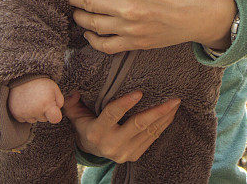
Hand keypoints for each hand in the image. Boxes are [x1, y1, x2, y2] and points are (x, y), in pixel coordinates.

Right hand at [8, 77, 63, 123]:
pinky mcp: (16, 114)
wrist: (21, 77)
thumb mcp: (54, 88)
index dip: (56, 116)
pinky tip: (26, 103)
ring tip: (32, 100)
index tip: (54, 112)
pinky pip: (24, 120)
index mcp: (46, 104)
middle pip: (44, 119)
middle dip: (44, 111)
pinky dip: (25, 114)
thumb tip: (57, 113)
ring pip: (34, 120)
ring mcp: (25, 113)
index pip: (55, 118)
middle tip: (40, 99)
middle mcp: (35, 111)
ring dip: (34, 113)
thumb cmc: (40, 83)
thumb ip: (59, 102)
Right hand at [63, 90, 180, 163]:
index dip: (125, 104)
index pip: (112, 115)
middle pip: (138, 125)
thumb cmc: (84, 123)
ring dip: (165, 117)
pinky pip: (152, 139)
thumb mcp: (74, 113)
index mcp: (96, 132)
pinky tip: (170, 114)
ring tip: (175, 103)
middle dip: (157, 111)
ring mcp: (124, 153)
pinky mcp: (134, 156)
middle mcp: (111, 145)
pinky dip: (162, 125)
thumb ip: (71, 101)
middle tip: (173, 99)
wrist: (90, 149)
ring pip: (149, 132)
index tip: (140, 92)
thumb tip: (72, 91)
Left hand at [67, 0, 235, 52]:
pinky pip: (106, 46)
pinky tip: (89, 32)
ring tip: (76, 10)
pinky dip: (93, 40)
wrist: (203, 15)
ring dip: (80, 16)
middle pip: (89, 1)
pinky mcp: (136, 43)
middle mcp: (127, 7)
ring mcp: (130, 28)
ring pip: (93, 24)